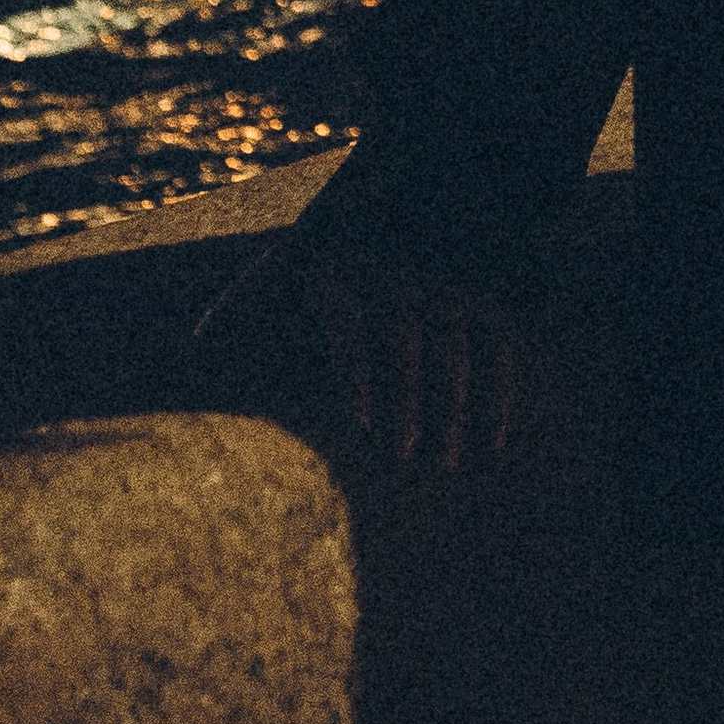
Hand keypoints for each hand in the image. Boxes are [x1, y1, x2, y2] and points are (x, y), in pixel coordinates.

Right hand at [297, 244, 520, 472]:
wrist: (223, 352)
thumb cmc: (305, 386)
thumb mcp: (377, 399)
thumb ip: (427, 411)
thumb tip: (492, 451)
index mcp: (423, 290)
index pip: (488, 320)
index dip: (500, 382)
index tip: (495, 446)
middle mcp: (397, 267)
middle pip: (452, 324)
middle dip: (455, 399)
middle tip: (446, 463)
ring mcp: (353, 261)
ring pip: (402, 327)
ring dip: (409, 398)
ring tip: (402, 453)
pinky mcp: (305, 264)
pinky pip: (346, 320)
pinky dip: (359, 375)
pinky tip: (360, 422)